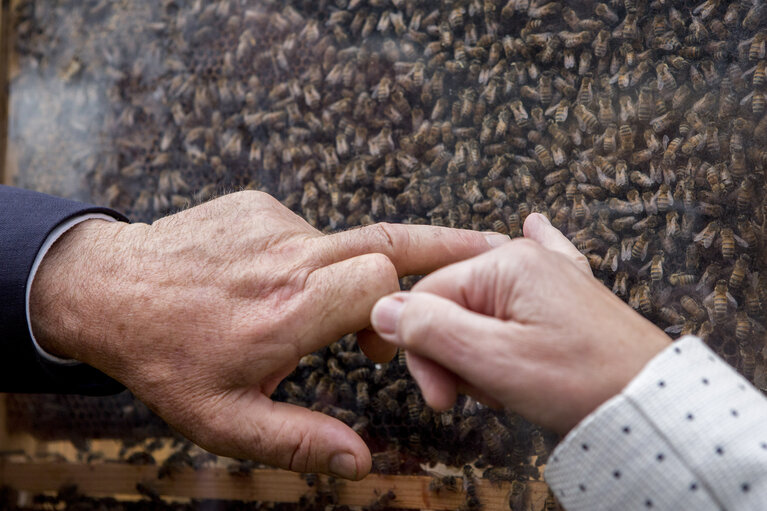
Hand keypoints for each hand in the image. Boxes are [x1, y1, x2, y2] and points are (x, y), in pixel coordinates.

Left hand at [29, 190, 507, 477]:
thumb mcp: (224, 420)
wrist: (106, 289)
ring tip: (304, 313)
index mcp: (290, 311)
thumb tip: (360, 462)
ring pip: (344, 244)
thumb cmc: (164, 357)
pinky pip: (305, 233)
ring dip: (345, 277)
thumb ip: (297, 441)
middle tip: (483, 246)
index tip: (384, 346)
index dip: (405, 308)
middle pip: (391, 239)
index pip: (385, 281)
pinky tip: (267, 284)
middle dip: (441, 247)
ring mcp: (274, 223)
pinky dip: (307, 260)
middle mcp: (290, 257)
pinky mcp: (258, 204)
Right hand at [370, 213, 670, 434]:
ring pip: (482, 309)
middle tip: (472, 395)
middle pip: (452, 303)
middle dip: (453, 355)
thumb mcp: (494, 359)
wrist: (653, 404)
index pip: (426, 298)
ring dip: (482, 355)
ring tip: (511, 383)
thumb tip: (381, 307)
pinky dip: (521, 274)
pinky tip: (535, 224)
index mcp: (504, 264)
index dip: (422, 350)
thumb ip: (431, 329)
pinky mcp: (568, 293)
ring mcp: (551, 271)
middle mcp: (526, 256)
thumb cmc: (583, 382)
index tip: (440, 395)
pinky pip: (532, 275)